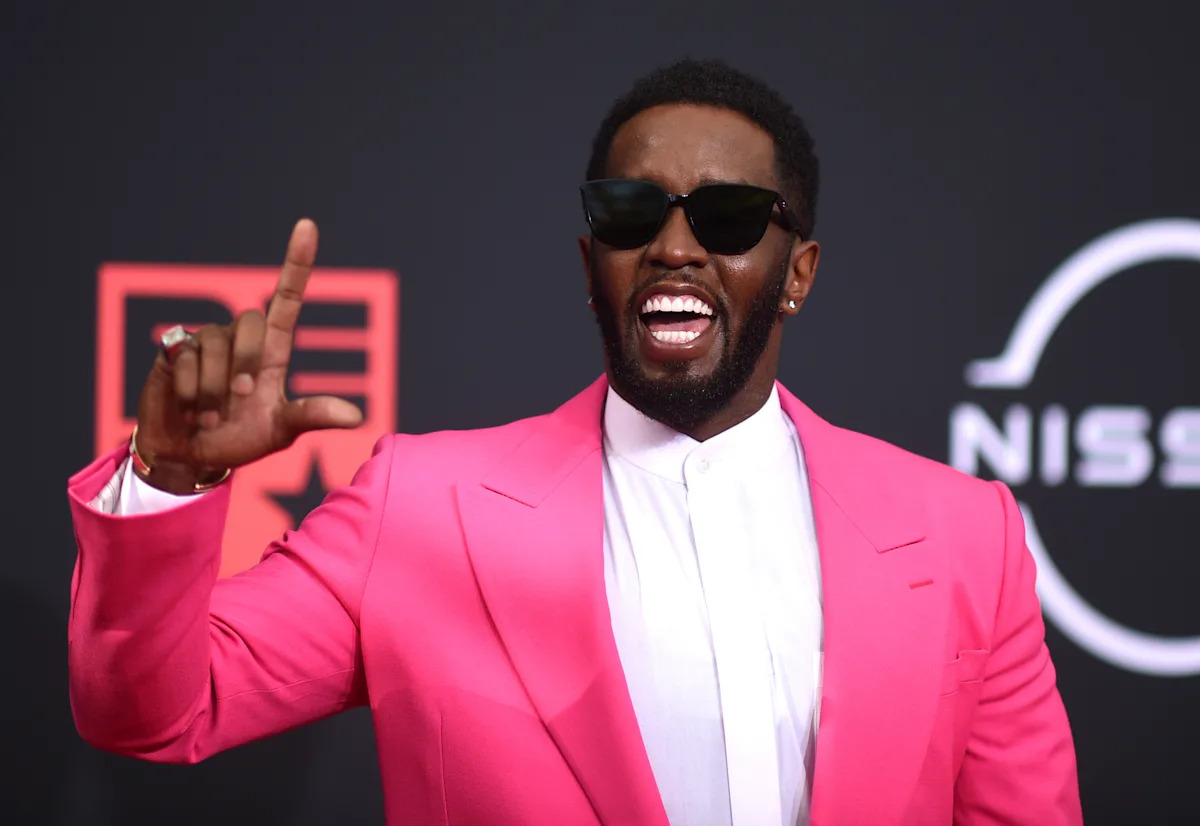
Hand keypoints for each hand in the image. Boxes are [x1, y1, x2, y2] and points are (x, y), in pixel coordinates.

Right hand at [133, 219, 363, 492]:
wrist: (190, 455)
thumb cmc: (241, 438)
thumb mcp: (280, 431)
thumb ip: (312, 417)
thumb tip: (357, 418)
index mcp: (272, 349)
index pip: (287, 297)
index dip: (297, 262)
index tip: (307, 225)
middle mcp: (240, 337)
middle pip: (251, 321)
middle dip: (247, 362)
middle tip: (241, 397)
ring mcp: (205, 341)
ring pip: (215, 344)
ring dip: (214, 389)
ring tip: (210, 417)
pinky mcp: (173, 351)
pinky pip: (185, 358)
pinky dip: (190, 392)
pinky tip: (189, 410)